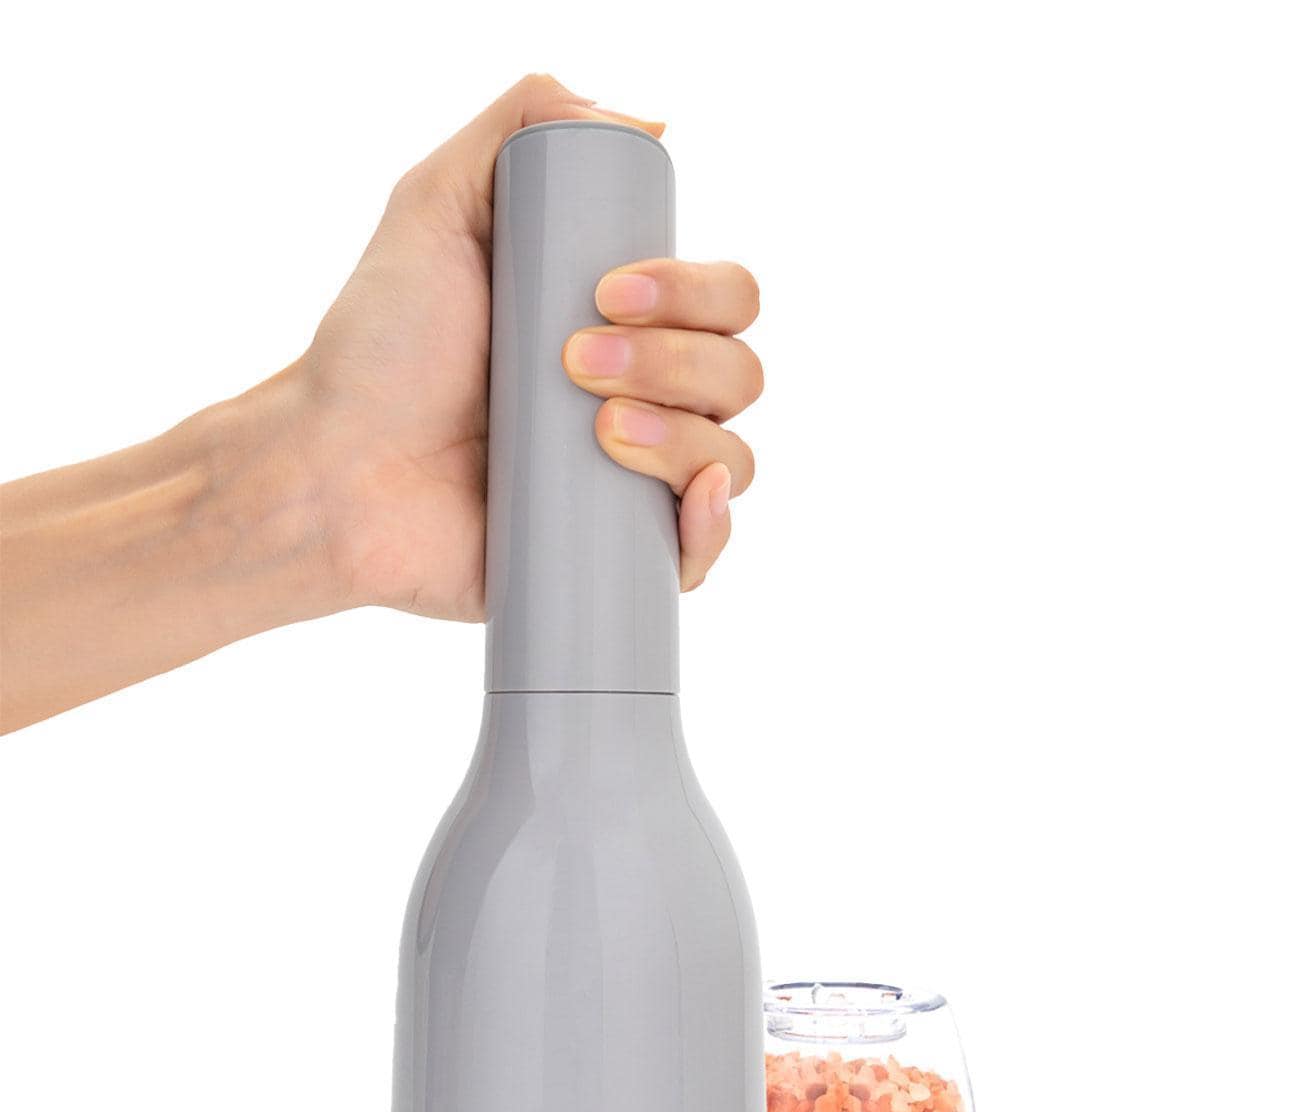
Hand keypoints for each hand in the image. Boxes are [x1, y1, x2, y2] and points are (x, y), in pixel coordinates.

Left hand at [300, 73, 761, 614]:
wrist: (333, 471)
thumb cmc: (378, 349)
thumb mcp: (434, 205)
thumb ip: (520, 127)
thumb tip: (649, 124)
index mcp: (624, 327)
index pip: (724, 301)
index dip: (696, 291)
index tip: (609, 293)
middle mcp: (645, 402)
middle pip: (738, 375)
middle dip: (676, 361)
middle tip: (574, 363)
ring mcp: (635, 486)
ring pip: (731, 457)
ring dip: (686, 435)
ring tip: (599, 432)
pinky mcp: (617, 561)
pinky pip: (704, 552)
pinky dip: (715, 525)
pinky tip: (691, 496)